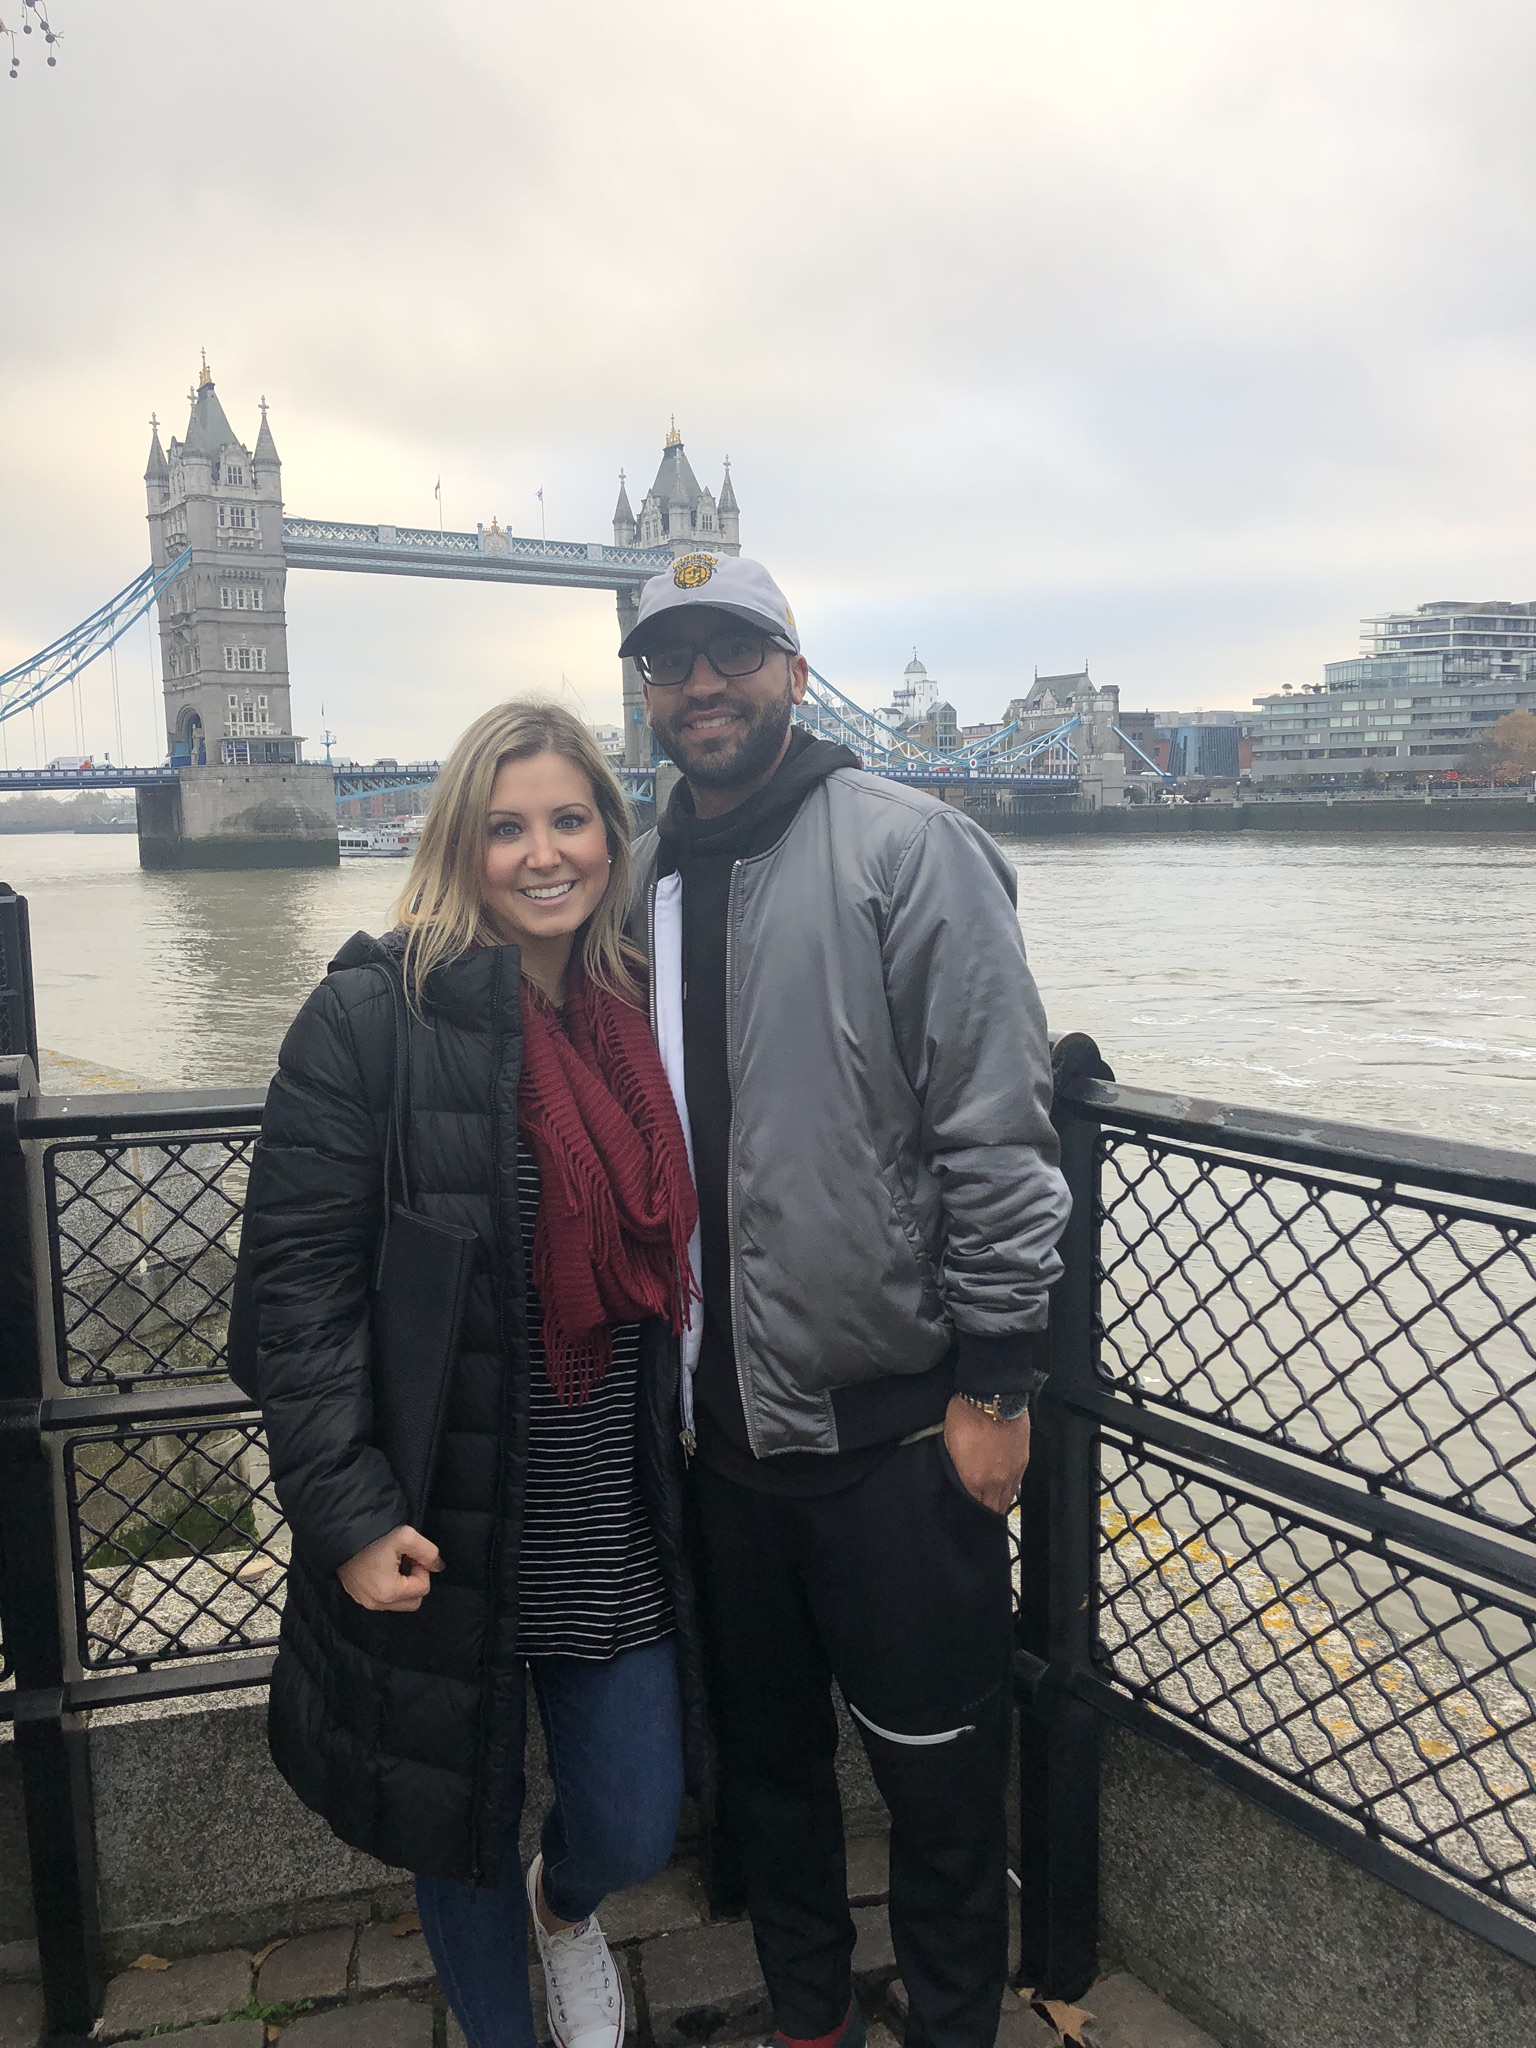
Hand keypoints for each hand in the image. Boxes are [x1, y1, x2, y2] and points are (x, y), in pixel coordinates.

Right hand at [337, 1525, 442, 1611]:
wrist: (340, 1534)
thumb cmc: (373, 1536)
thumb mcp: (407, 1536)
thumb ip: (429, 1553)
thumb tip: (438, 1567)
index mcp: (389, 1592)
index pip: (423, 1588)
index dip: (422, 1569)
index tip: (411, 1555)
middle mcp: (376, 1604)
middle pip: (413, 1601)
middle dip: (415, 1582)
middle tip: (406, 1561)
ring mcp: (365, 1602)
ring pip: (399, 1602)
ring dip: (403, 1585)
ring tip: (394, 1563)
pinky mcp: (358, 1597)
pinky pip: (384, 1600)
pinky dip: (390, 1587)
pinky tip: (383, 1568)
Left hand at [943, 1395, 1031, 1514]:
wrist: (993, 1397)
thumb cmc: (966, 1416)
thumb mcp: (949, 1444)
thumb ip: (957, 1469)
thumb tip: (961, 1481)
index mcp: (974, 1480)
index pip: (975, 1507)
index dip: (972, 1512)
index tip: (969, 1516)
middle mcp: (996, 1481)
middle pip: (994, 1507)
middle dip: (987, 1513)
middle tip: (982, 1517)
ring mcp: (1013, 1471)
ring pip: (1008, 1498)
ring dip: (1000, 1503)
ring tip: (994, 1507)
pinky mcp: (1024, 1460)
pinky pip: (1017, 1484)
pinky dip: (1011, 1489)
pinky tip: (1006, 1490)